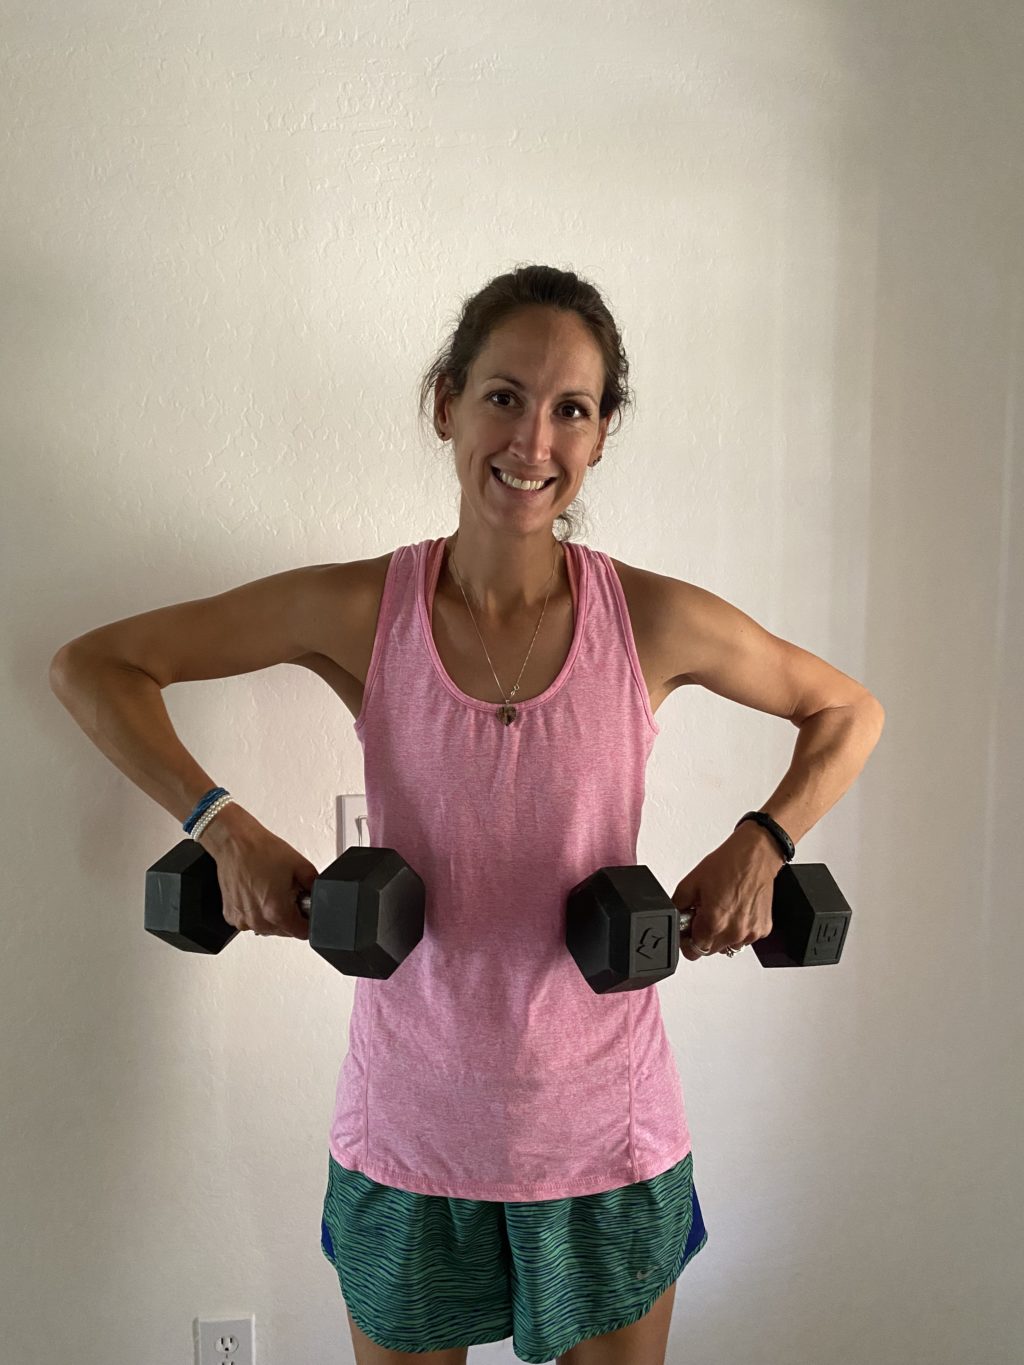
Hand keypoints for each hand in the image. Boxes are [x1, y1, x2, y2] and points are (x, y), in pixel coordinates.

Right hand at [206, 815, 317, 940]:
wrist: (236, 843)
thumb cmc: (262, 851)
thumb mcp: (301, 866)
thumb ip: (316, 887)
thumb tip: (322, 897)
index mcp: (276, 911)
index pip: (302, 933)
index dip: (308, 921)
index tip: (305, 908)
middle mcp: (257, 920)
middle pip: (285, 931)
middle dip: (290, 915)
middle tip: (287, 892)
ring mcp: (242, 920)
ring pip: (267, 928)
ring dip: (272, 914)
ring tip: (270, 890)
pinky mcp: (231, 916)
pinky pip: (251, 921)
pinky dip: (257, 911)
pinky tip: (257, 892)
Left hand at [669, 828, 779, 960]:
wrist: (755, 855)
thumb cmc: (728, 864)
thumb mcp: (690, 882)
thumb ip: (677, 905)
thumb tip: (675, 918)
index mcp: (714, 922)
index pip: (693, 952)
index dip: (686, 941)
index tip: (688, 931)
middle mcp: (734, 932)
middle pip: (710, 950)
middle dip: (703, 936)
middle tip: (704, 914)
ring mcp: (751, 932)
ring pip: (728, 946)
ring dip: (721, 934)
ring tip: (722, 909)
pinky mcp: (763, 929)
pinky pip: (744, 938)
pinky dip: (738, 929)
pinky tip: (736, 909)